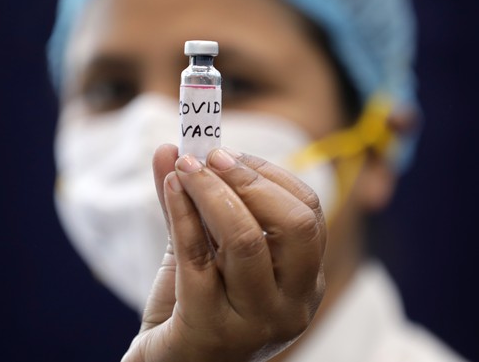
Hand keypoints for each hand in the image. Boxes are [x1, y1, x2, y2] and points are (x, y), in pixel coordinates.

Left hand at [121, 144, 326, 361]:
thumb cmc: (193, 304)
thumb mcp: (204, 246)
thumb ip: (192, 199)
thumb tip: (171, 147)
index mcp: (305, 281)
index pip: (309, 212)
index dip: (269, 174)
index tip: (229, 153)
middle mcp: (292, 304)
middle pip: (293, 224)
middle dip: (249, 179)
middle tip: (210, 157)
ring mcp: (255, 323)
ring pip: (246, 239)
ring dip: (210, 191)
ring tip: (183, 170)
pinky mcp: (210, 331)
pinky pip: (197, 256)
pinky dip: (182, 212)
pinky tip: (169, 188)